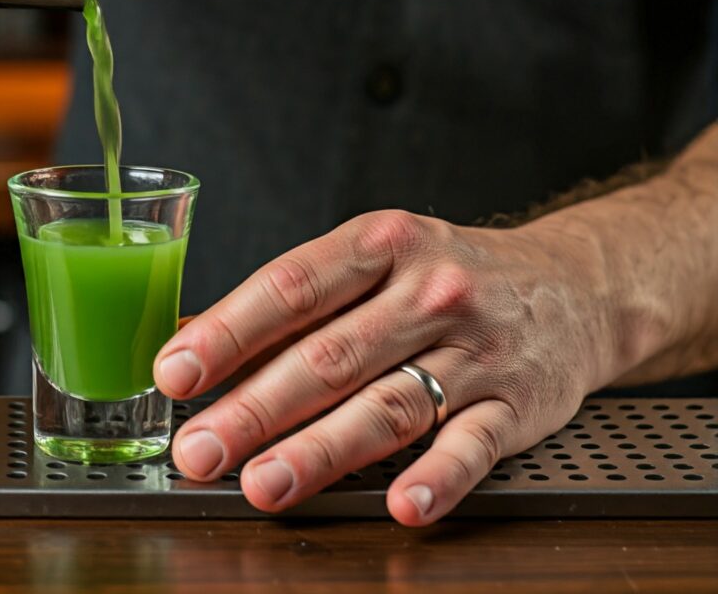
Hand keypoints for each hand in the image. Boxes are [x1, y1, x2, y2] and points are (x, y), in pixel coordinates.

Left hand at [154, 210, 619, 524]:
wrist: (572, 284)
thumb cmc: (448, 272)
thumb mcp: (377, 257)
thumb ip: (296, 302)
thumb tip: (196, 339)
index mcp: (382, 243)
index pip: (292, 285)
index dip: (230, 331)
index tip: (176, 370)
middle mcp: (428, 291)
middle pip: (330, 354)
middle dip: (255, 407)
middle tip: (199, 450)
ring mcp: (476, 348)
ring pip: (389, 405)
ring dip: (321, 450)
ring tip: (262, 484)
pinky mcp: (518, 403)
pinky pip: (474, 444)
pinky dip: (438, 477)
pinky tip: (400, 505)